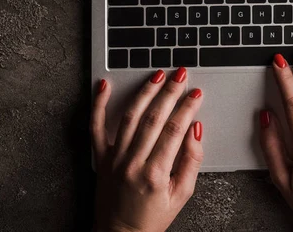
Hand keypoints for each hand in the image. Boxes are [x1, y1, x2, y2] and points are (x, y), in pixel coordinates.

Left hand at [90, 68, 203, 231]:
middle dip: (170, 92)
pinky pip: (96, 126)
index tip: (196, 93)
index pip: (174, 130)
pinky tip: (104, 86)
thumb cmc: (152, 217)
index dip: (187, 108)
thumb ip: (192, 161)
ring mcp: (114, 158)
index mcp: (155, 174)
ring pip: (130, 116)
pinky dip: (98, 104)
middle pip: (154, 118)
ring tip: (157, 75)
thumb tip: (196, 130)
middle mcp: (133, 163)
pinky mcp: (101, 157)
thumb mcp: (182, 194)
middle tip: (180, 75)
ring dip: (145, 92)